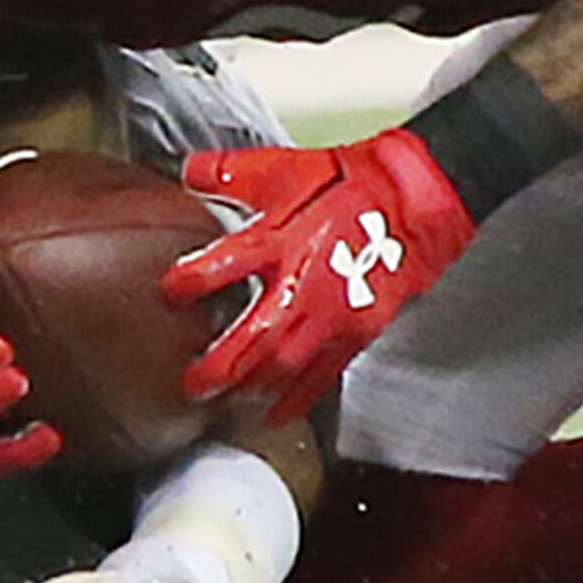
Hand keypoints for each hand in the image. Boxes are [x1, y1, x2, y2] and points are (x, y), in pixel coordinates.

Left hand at [165, 131, 476, 424]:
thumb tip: (189, 172)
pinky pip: (322, 376)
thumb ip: (230, 173)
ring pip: (285, 365)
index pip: (228, 263)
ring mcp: (332, 313)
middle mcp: (304, 282)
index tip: (170, 291)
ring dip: (252, 387)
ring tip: (226, 400)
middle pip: (254, 337)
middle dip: (220, 366)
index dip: (194, 280)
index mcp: (282, 239)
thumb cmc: (350, 183)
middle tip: (192, 384)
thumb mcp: (283, 168)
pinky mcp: (356, 331)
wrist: (413, 199)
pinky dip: (295, 400)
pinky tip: (274, 414)